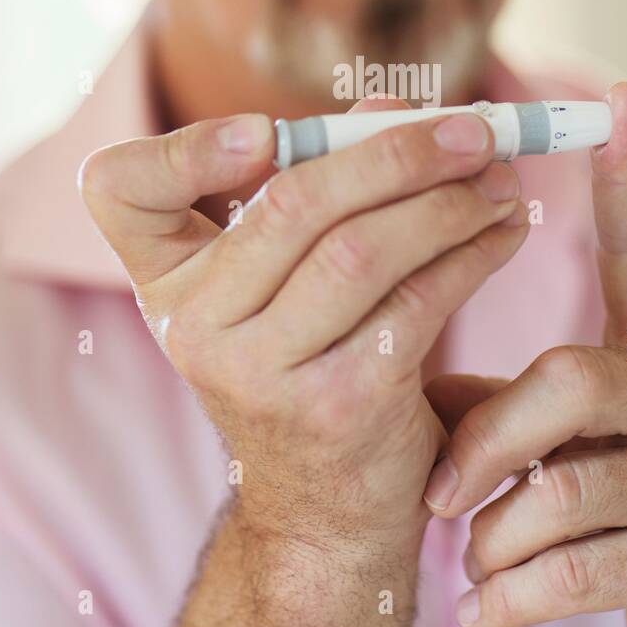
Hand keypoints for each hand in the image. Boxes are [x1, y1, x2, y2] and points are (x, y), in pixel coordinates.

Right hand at [78, 96, 528, 562]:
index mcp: (169, 280)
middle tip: (472, 130)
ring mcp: (259, 374)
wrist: (326, 516)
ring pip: (361, 250)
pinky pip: (415, 302)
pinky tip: (505, 232)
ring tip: (502, 179)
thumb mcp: (288, 286)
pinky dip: (472, 256)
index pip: (121, 192)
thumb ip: (325, 194)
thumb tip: (388, 111)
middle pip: (291, 204)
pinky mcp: (336, 407)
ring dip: (449, 203)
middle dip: (394, 154)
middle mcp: (194, 327)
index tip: (266, 130)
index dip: (186, 149)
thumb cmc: (312, 369)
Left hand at [424, 82, 626, 626]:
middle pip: (569, 379)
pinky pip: (577, 569)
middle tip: (438, 488)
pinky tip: (480, 607)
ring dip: (494, 533)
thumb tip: (401, 361)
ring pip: (566, 488)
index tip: (617, 99)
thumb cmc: (618, 491)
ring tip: (472, 557)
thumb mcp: (571, 431)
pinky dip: (509, 596)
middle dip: (485, 440)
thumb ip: (503, 391)